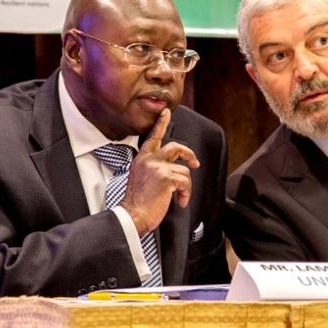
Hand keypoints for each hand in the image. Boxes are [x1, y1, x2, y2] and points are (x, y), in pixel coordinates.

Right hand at [119, 108, 199, 234]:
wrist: (132, 215)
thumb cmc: (137, 201)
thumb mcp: (140, 177)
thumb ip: (152, 167)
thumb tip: (171, 166)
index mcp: (141, 159)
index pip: (153, 136)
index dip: (161, 123)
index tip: (167, 112)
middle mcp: (149, 159)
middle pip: (176, 147)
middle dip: (189, 154)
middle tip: (195, 162)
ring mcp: (158, 167)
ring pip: (184, 170)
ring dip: (186, 186)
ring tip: (179, 196)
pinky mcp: (166, 177)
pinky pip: (186, 181)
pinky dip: (186, 193)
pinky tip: (180, 201)